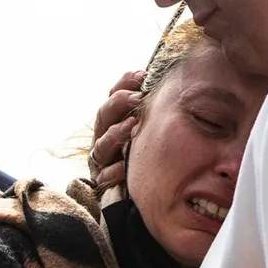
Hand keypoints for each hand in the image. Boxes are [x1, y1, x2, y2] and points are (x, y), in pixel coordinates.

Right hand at [89, 71, 143, 190]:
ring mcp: (101, 160)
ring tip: (132, 127)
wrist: (130, 191)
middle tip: (138, 98)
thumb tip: (166, 85)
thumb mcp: (146, 128)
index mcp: (112, 121)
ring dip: (116, 134)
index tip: (142, 76)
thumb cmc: (142, 154)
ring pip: (102, 144)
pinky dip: (114, 171)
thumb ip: (150, 110)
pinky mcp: (102, 181)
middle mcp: (103, 137)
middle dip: (119, 103)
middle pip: (103, 115)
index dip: (124, 84)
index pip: (113, 96)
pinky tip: (124, 168)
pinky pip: (105, 176)